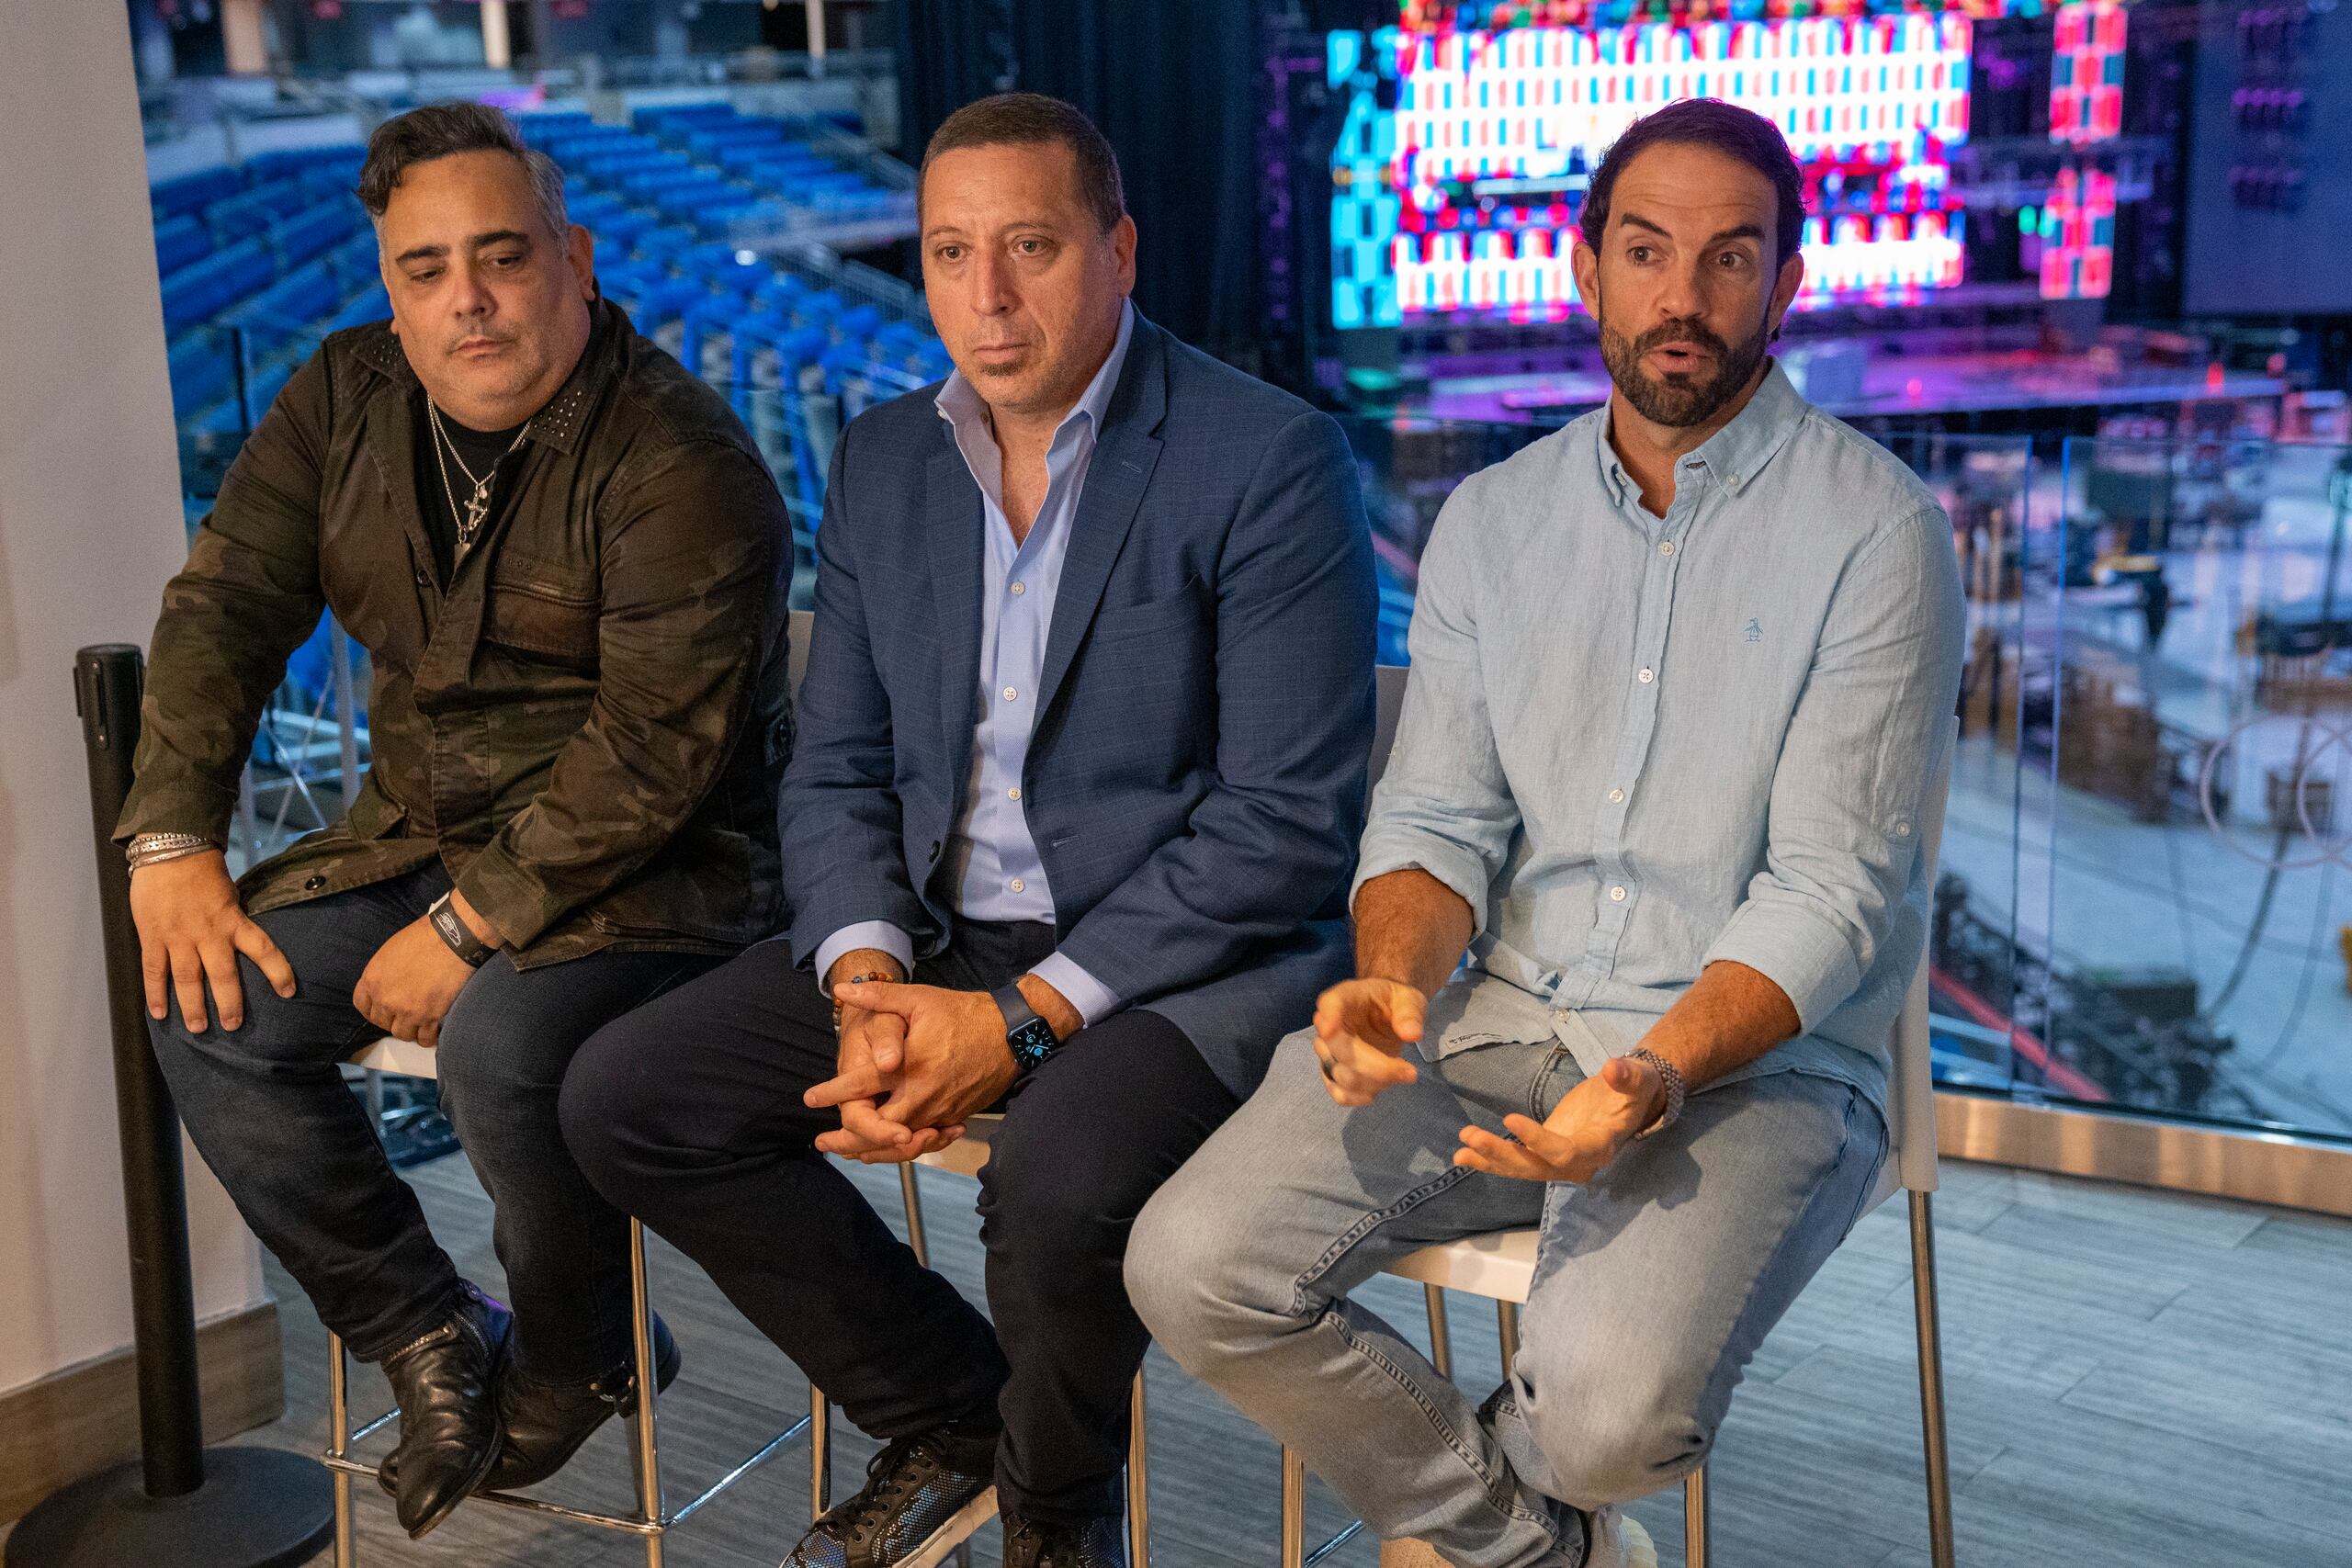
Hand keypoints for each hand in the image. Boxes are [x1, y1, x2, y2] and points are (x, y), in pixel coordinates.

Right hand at [130, 850, 295, 1031]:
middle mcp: (208, 933)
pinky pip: (154, 971)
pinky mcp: (153, 937)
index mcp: (233, 921)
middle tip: (233, 1027)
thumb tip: (246, 946)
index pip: (263, 950)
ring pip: (187, 980)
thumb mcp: (231, 895)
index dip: (278, 972)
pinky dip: (155, 994)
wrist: (171, 850)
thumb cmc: (204, 872)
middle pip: (222, 976)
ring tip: (198, 1029)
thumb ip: (235, 922)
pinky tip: (159, 1014)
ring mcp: (178, 937)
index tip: (288, 992)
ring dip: (192, 1008)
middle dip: (229, 1005)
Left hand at [352, 916, 478, 1048]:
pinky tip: (435, 1030)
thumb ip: (385, 972)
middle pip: (383, 1023)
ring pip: (402, 1034)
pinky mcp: (429, 1016)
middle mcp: (385, 998)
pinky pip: (424, 1039)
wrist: (454, 938)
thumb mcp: (392, 950)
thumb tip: (390, 983)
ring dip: (412, 1030)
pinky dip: (430, 1037)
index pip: (363, 1006)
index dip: (374, 1011)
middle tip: (408, 1015)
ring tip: (422, 1023)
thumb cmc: (427, 936)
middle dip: (394, 1020)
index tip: (383, 1012)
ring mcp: (406, 1010)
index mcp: (372, 978)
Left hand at [814, 953, 953, 1161]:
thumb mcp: (919, 999)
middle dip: (848, 1139)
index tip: (810, 1099)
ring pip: (901, 1142)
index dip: (833, 1094)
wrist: (1012, 1033)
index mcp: (909, 1067)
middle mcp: (923, 1095)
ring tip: (850, 1152)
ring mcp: (941, 1110)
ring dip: (873, 1149)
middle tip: (823, 1143)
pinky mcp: (955, 1116)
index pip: (862, 1087)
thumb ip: (879, 997)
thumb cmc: (963, 1013)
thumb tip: (843, 989)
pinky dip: (902, 1148)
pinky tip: (888, 1149)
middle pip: (878, 1129)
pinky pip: (924, 1140)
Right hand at [1310, 977, 1426, 1105]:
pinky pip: (1339, 1093)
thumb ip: (1410, 1013)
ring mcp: (1329, 1052)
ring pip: (1342, 1076)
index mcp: (1345, 998)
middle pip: (1340, 1051)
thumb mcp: (1408, 999)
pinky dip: (1359, 1098)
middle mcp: (1328, 1025)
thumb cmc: (1394, 1003)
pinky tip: (1379, 1090)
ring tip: (1401, 1074)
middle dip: (1378, 1068)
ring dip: (1376, 1083)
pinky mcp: (1334, 1073)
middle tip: (1410, 1072)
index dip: (1328, 1017)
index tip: (1329, 1028)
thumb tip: (1412, 1033)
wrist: (1386, 1015)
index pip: (1330, 1004)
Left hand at [1453, 1055, 1665, 1183]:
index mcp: (1600, 1146)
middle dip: (1502, 1155)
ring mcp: (1560, 1161)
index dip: (1539, 1141)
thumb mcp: (1638, 1078)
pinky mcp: (1546, 1153)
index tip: (1510, 1119)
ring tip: (1460, 1150)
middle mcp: (1578, 1163)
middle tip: (1470, 1136)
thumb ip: (1627, 1076)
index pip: (1565, 1153)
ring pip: (1523, 1168)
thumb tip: (1613, 1069)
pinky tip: (1464, 1155)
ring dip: (1491, 1159)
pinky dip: (1491, 1160)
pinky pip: (1518, 1160)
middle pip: (1536, 1167)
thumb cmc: (1635, 1088)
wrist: (1630, 1100)